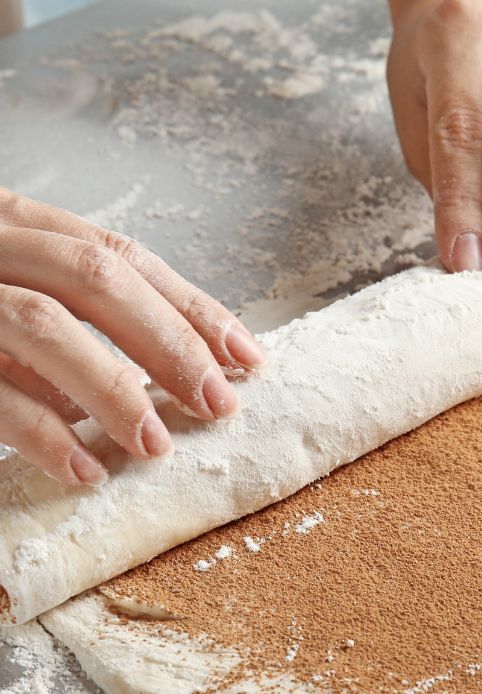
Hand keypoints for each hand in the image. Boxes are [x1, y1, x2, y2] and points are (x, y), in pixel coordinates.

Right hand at [0, 191, 265, 484]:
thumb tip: (149, 382)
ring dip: (114, 388)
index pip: (119, 255)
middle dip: (168, 341)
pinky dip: (42, 433)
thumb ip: (62, 322)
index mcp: (14, 225)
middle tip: (217, 403)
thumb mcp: (3, 294)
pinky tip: (85, 468)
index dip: (188, 305)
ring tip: (156, 444)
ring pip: (45, 325)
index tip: (246, 356)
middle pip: (96, 277)